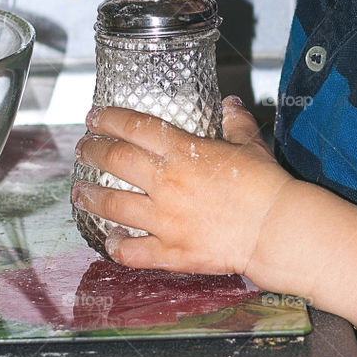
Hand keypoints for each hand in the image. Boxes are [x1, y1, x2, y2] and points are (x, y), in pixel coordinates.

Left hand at [71, 96, 291, 278]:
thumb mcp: (251, 145)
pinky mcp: (171, 251)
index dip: (108, 119)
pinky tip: (110, 240)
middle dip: (92, 152)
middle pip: (115, 161)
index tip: (93, 117)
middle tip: (83, 149)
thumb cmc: (266, 186)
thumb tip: (229, 105)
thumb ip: (235, 123)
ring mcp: (164, 219)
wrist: (275, 229)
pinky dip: (116, 245)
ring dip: (91, 197)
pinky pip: (132, 250)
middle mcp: (166, 183)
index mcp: (183, 152)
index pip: (134, 127)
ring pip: (113, 206)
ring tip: (80, 193)